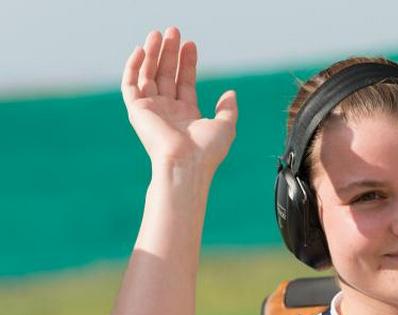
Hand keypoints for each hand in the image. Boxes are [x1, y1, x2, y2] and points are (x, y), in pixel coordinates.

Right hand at [121, 27, 237, 175]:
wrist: (187, 164)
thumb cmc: (207, 151)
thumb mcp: (225, 126)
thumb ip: (228, 109)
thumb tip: (231, 92)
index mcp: (186, 115)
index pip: (184, 82)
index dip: (187, 62)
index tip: (192, 44)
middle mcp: (167, 111)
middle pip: (166, 74)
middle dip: (169, 52)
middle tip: (174, 31)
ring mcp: (151, 110)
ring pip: (148, 75)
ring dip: (152, 53)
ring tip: (158, 33)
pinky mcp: (137, 111)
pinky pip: (130, 84)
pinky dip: (133, 67)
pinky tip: (140, 50)